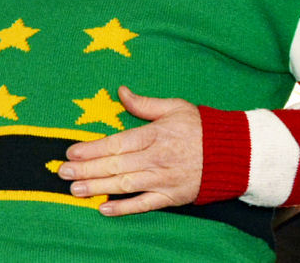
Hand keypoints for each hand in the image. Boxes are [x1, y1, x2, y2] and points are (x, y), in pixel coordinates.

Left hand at [57, 86, 202, 215]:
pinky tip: (104, 208)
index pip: (116, 143)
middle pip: (115, 165)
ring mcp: (164, 180)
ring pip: (125, 185)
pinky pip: (144, 204)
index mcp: (154, 135)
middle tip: (62, 172)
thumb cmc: (201, 127)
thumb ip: (144, 103)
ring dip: (97, 188)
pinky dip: (124, 208)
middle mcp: (156, 159)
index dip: (92, 149)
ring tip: (74, 190)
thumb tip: (120, 91)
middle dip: (86, 170)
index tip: (71, 152)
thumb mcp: (174, 107)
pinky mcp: (172, 197)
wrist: (236, 155)